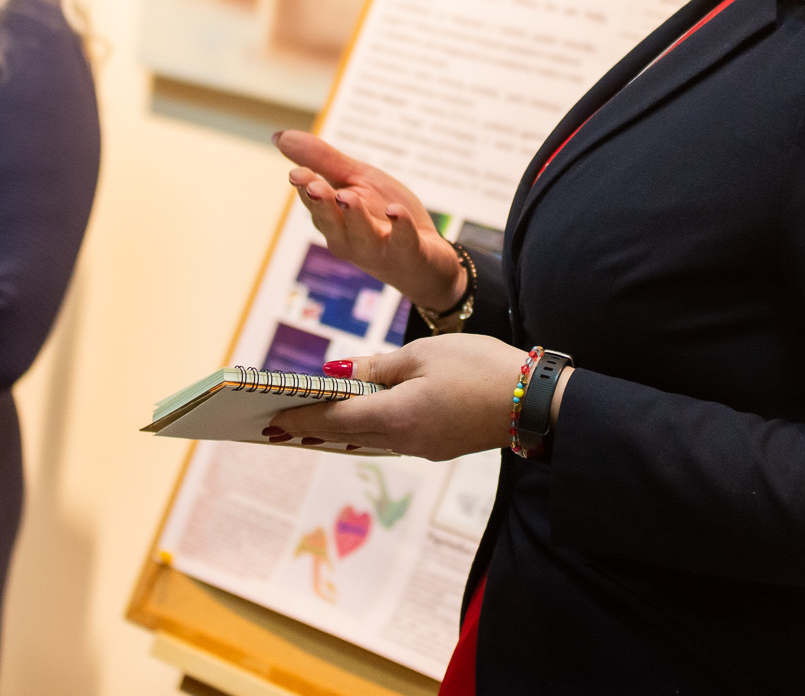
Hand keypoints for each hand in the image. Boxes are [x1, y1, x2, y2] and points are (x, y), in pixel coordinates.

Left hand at [265, 335, 569, 461]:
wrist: (535, 399)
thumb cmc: (479, 367)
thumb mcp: (423, 355)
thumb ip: (378, 368)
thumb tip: (339, 374)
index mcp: (396, 418)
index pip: (333, 420)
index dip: (300, 416)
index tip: (269, 416)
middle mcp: (405, 442)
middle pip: (347, 434)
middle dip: (313, 425)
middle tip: (278, 418)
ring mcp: (424, 449)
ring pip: (371, 437)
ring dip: (341, 427)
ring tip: (312, 415)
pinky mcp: (440, 446)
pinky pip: (395, 437)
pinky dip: (372, 425)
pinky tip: (363, 413)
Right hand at [274, 131, 464, 310]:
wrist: (426, 257)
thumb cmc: (383, 215)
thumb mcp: (355, 181)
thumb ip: (321, 160)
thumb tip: (278, 137)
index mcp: (333, 220)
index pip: (314, 202)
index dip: (305, 188)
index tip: (297, 173)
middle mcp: (349, 239)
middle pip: (331, 222)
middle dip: (321, 204)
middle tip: (314, 186)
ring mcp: (378, 249)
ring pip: (362, 235)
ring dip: (354, 216)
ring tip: (347, 197)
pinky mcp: (408, 253)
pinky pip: (403, 242)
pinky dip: (400, 227)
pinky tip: (396, 211)